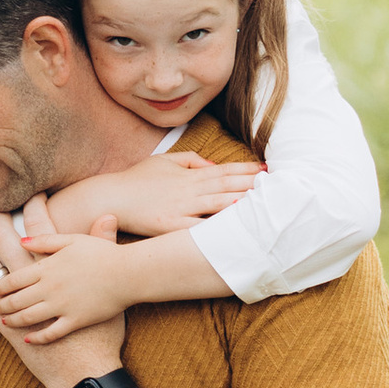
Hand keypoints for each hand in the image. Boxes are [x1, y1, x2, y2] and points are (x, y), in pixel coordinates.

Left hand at [0, 230, 139, 342]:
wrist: (130, 275)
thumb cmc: (104, 254)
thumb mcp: (73, 240)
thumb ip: (45, 240)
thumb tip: (21, 240)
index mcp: (47, 268)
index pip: (13, 279)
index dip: (0, 286)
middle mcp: (50, 289)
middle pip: (16, 300)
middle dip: (2, 305)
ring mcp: (62, 307)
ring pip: (28, 318)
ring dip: (13, 320)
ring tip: (6, 321)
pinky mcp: (75, 322)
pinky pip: (51, 334)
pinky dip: (37, 338)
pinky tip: (29, 339)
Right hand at [74, 153, 261, 237]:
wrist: (109, 197)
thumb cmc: (135, 180)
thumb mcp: (162, 161)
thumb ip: (190, 160)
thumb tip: (212, 165)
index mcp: (188, 174)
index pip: (224, 170)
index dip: (247, 170)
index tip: (268, 170)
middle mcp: (188, 189)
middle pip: (227, 186)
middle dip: (253, 185)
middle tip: (279, 186)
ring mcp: (180, 207)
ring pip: (218, 203)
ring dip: (243, 201)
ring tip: (265, 201)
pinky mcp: (170, 225)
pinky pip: (198, 226)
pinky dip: (216, 225)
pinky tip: (233, 224)